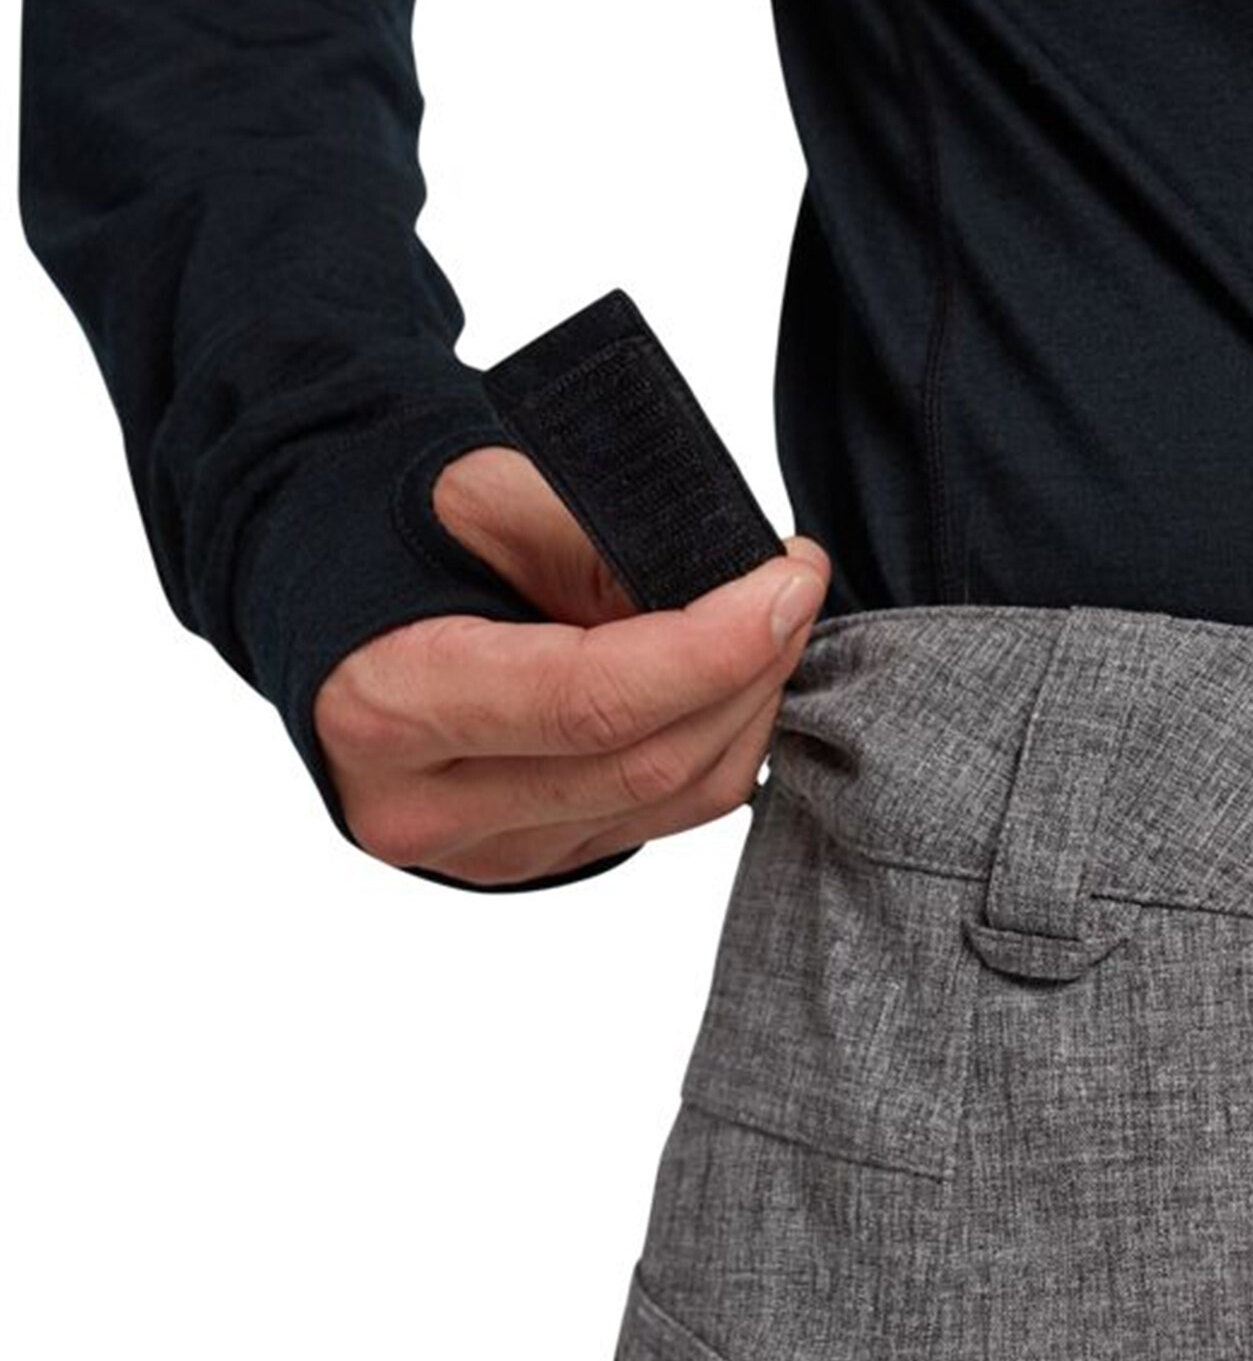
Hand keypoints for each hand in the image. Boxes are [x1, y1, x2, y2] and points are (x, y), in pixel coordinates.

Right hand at [312, 444, 830, 885]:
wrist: (351, 609)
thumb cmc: (411, 537)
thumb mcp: (495, 497)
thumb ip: (608, 544)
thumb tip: (737, 586)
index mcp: (391, 704)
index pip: (587, 701)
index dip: (711, 644)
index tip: (790, 576)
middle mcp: (427, 807)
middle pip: (644, 762)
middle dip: (749, 666)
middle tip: (793, 582)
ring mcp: (482, 854)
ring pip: (671, 800)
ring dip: (748, 706)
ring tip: (768, 620)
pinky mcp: (534, 863)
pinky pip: (665, 818)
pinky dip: (720, 745)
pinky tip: (728, 680)